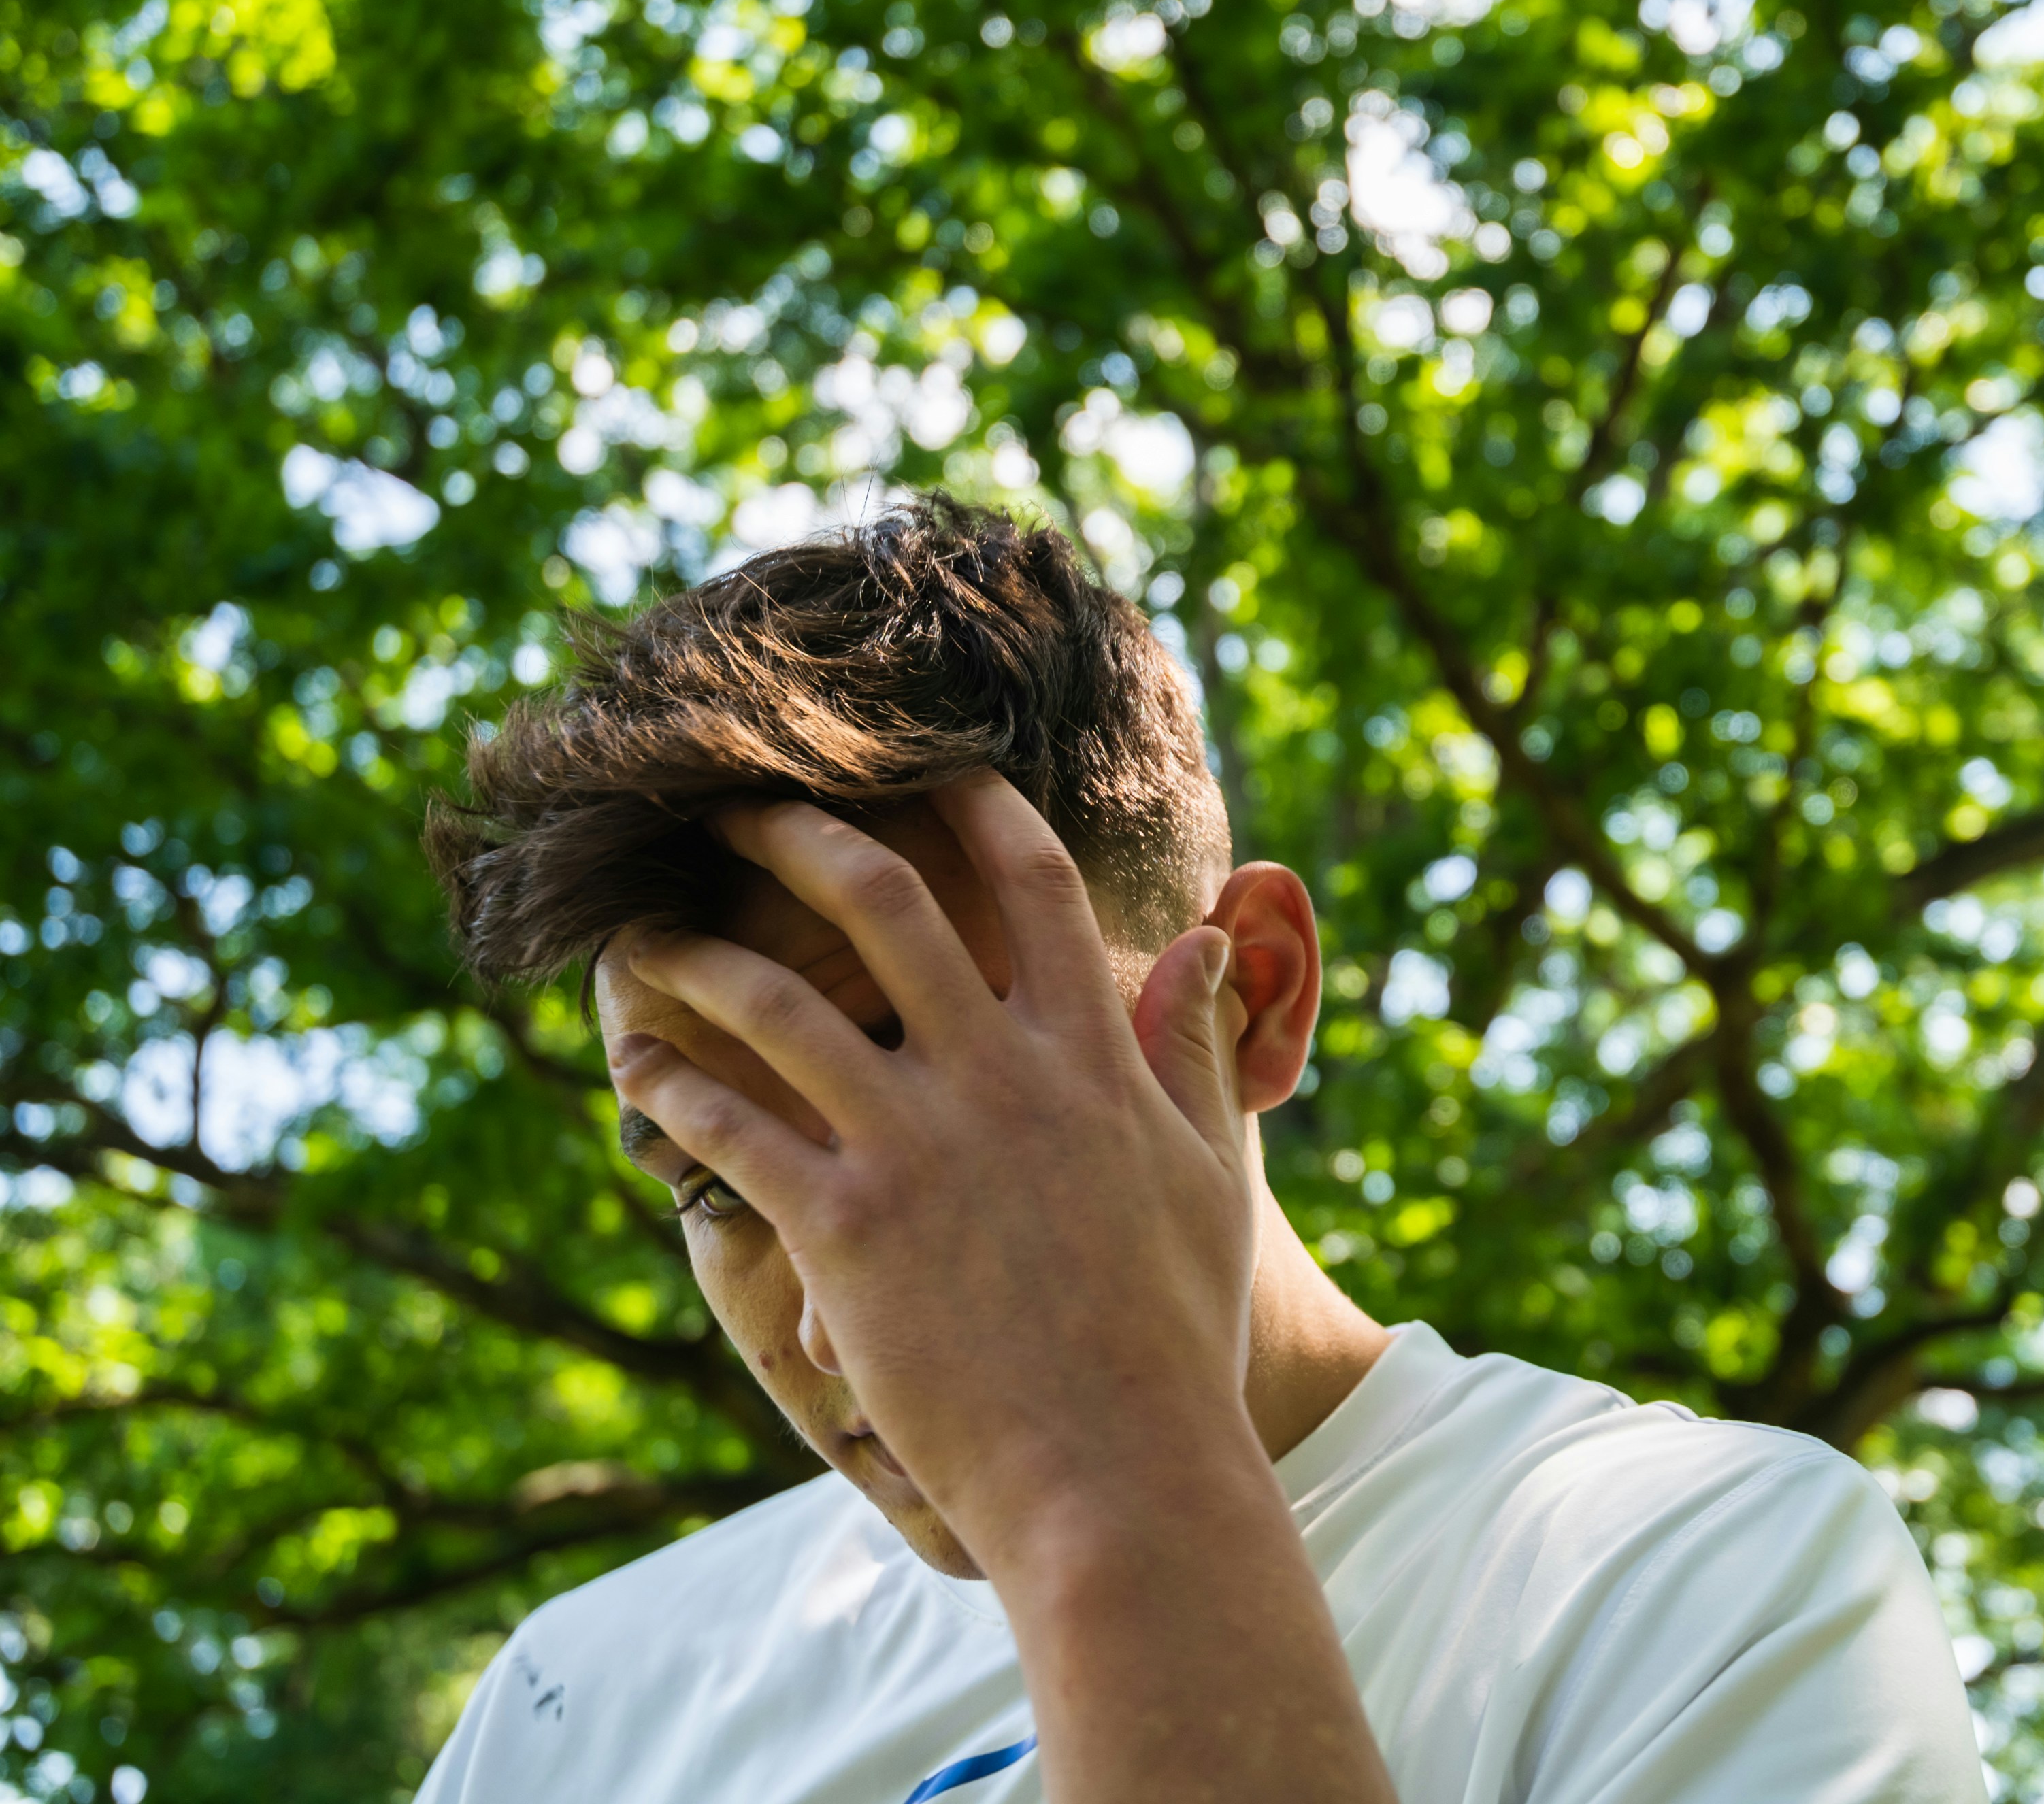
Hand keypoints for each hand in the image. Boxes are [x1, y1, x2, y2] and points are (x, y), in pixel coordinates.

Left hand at [607, 771, 1261, 1560]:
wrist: (1119, 1477)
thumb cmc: (1171, 1335)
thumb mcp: (1203, 1174)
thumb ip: (1191, 1048)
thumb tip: (1208, 940)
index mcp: (1091, 1058)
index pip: (1032, 884)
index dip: (973, 807)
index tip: (922, 765)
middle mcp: (1000, 1077)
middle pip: (883, 904)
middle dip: (798, 836)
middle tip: (735, 811)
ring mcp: (918, 1147)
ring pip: (778, 1003)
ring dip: (698, 956)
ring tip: (644, 936)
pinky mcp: (845, 1229)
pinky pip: (730, 1130)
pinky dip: (672, 1088)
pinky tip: (634, 1071)